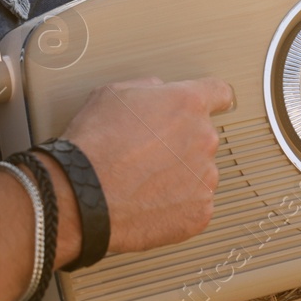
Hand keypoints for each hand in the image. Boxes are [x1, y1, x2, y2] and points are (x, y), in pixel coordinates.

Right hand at [60, 76, 233, 254]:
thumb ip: (149, 87)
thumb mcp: (114, 93)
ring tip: (143, 182)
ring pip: (199, 171)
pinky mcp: (199, 212)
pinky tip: (149, 202)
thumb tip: (158, 93)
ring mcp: (205, 178)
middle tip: (148, 154)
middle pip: (203, 136)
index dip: (210, 99)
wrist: (82, 196)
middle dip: (181, 142)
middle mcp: (203, 139)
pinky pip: (195, 204)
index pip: (218, 93)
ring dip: (179, 174)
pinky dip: (177, 205)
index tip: (210, 106)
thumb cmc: (94, 145)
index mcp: (187, 104)